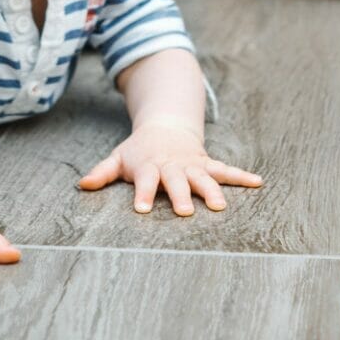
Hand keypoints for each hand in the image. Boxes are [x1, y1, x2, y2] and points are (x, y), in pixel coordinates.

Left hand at [78, 115, 263, 215]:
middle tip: (184, 212)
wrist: (165, 126)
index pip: (146, 182)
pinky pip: (226, 170)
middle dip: (181, 196)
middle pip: (176, 181)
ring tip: (221, 206)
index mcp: (150, 166)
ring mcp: (192, 165)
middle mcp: (173, 166)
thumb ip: (102, 172)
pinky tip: (257, 182)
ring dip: (212, 191)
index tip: (144, 210)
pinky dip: (241, 176)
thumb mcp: (119, 158)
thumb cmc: (139, 150)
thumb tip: (82, 185)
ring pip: (204, 178)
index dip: (144, 195)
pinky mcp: (207, 164)